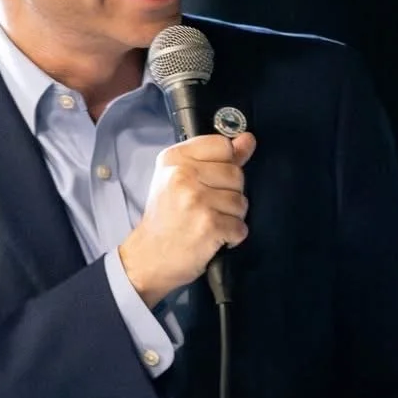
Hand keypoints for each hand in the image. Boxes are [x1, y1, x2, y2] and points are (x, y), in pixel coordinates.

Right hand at [119, 131, 255, 308]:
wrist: (149, 257)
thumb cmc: (166, 218)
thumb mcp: (181, 179)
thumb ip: (217, 158)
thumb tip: (248, 140)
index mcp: (175, 159)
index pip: (223, 145)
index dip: (225, 165)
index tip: (209, 180)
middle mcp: (183, 175)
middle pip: (236, 174)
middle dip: (229, 194)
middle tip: (204, 207)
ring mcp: (196, 200)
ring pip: (241, 202)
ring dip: (231, 217)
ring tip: (206, 222)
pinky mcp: (209, 225)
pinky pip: (240, 226)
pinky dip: (231, 236)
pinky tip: (212, 237)